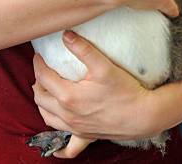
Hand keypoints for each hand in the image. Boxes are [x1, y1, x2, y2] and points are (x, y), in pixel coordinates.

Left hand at [32, 30, 162, 158]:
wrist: (143, 115)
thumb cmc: (124, 90)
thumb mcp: (103, 66)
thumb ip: (82, 48)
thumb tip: (65, 34)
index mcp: (68, 96)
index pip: (43, 77)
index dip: (38, 64)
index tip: (39, 55)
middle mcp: (68, 115)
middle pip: (40, 98)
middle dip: (38, 83)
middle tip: (42, 70)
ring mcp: (75, 129)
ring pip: (47, 118)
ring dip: (43, 104)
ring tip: (46, 92)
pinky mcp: (85, 137)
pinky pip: (68, 147)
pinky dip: (59, 147)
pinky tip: (55, 148)